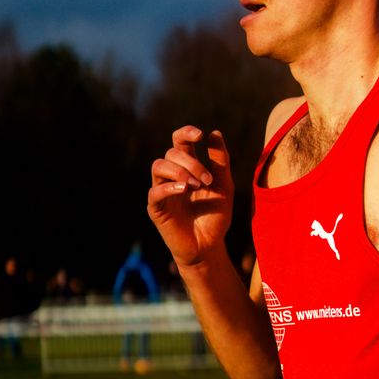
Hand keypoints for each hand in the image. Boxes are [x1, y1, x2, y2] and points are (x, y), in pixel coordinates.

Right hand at [147, 127, 233, 267]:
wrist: (209, 246)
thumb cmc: (215, 216)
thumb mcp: (224, 186)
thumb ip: (220, 161)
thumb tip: (215, 133)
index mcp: (187, 167)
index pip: (179, 141)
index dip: (186, 133)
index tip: (200, 135)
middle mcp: (172, 176)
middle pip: (172, 153)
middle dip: (191, 162)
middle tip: (207, 180)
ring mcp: (162, 191)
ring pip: (159, 166)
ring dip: (179, 171)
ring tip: (196, 185)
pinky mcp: (156, 209)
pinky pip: (155, 191)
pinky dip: (169, 187)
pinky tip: (185, 190)